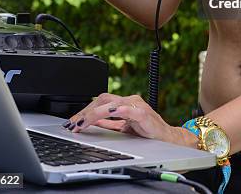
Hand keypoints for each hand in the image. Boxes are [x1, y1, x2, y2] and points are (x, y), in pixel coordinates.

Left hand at [62, 93, 196, 147]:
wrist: (169, 140)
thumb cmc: (148, 134)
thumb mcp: (123, 129)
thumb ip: (109, 124)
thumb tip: (89, 123)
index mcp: (124, 104)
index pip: (100, 101)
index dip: (84, 111)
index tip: (72, 122)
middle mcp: (129, 101)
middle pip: (102, 99)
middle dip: (85, 112)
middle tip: (72, 124)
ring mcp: (136, 105)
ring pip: (110, 103)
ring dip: (93, 113)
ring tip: (81, 123)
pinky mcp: (143, 113)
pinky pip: (127, 109)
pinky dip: (115, 109)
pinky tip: (107, 113)